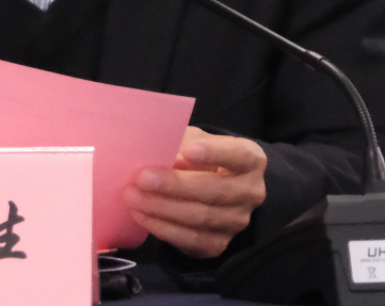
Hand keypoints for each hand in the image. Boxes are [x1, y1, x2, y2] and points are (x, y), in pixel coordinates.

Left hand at [124, 126, 266, 257]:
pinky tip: (142, 216)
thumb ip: (182, 142)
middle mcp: (250, 192)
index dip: (215, 153)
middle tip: (143, 178)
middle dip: (175, 185)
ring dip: (163, 208)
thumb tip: (156, 151)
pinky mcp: (219, 244)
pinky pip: (191, 240)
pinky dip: (164, 228)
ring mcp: (237, 222)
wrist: (213, 188)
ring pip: (200, 217)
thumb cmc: (202, 156)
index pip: (238, 156)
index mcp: (251, 160)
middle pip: (215, 190)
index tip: (188, 150)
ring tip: (133, 197)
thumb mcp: (196, 140)